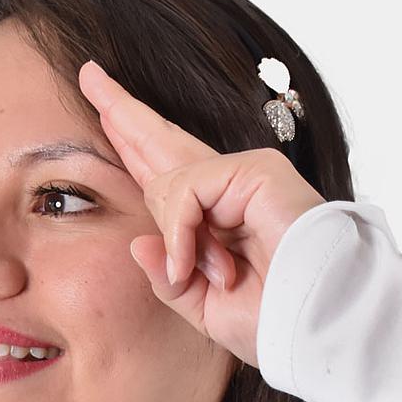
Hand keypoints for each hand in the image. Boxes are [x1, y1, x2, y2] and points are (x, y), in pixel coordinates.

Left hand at [77, 59, 325, 368]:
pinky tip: (203, 262)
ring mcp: (243, 174)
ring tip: (207, 273)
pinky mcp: (254, 169)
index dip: (131, 143)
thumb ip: (166, 277)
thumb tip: (136, 241)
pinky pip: (187, 189)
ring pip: (168, 184)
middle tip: (89, 73)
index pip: (162, 173)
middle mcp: (227, 189)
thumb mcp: (200, 305)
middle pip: (161, 140)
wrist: (312, 327)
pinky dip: (185, 230)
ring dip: (180, 238)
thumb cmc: (268, 322)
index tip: (105, 110)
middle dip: (122, 110)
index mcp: (213, 219)